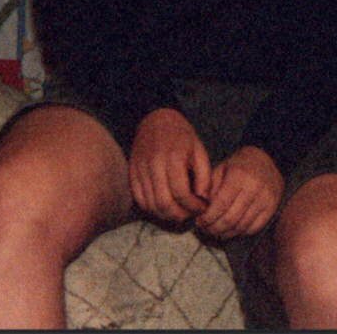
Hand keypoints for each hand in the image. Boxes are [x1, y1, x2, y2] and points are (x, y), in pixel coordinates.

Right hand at [129, 107, 210, 222]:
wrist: (155, 120)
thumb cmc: (181, 136)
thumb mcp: (199, 150)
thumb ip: (204, 176)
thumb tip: (203, 200)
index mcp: (173, 158)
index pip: (182, 193)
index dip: (193, 206)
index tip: (202, 207)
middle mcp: (154, 165)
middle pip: (164, 203)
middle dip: (180, 215)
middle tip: (190, 214)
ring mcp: (140, 171)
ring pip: (151, 205)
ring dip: (166, 215)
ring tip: (179, 212)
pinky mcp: (132, 174)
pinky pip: (140, 200)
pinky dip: (152, 209)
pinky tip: (164, 206)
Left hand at [195, 146, 283, 239]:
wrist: (265, 160)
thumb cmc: (238, 165)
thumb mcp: (221, 169)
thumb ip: (210, 187)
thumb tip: (200, 208)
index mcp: (239, 175)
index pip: (221, 204)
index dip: (208, 217)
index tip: (199, 222)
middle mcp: (254, 187)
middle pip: (231, 219)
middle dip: (214, 228)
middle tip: (206, 229)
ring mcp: (266, 198)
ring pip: (241, 226)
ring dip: (226, 233)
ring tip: (216, 232)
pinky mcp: (272, 207)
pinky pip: (254, 228)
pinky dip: (240, 232)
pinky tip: (231, 230)